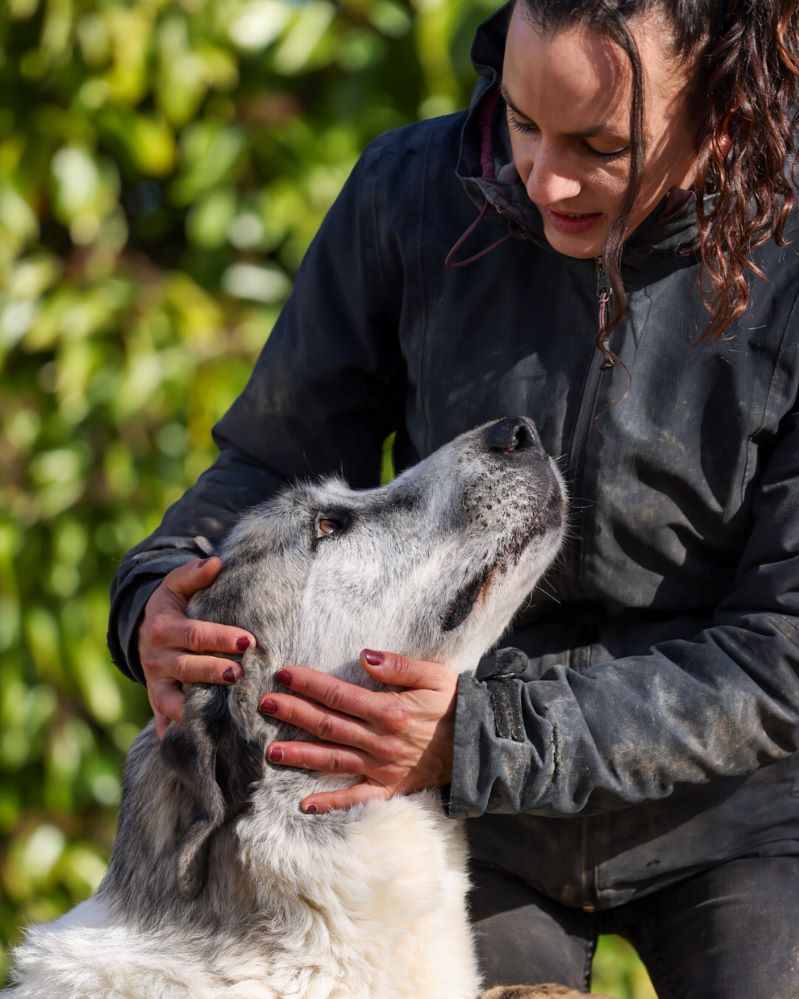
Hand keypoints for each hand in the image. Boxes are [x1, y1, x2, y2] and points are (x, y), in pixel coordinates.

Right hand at [139, 557, 255, 737]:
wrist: (142, 635)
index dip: (221, 637)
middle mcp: (156, 660)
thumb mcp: (175, 586)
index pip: (195, 634)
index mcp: (163, 629)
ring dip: (198, 707)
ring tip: (224, 710)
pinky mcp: (157, 707)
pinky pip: (167, 723)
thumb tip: (215, 562)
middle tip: (240, 674)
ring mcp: (156, 686)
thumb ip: (193, 573)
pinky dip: (181, 734)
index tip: (248, 640)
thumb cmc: (170, 608)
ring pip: (175, 700)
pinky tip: (202, 743)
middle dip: (214, 671)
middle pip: (187, 668)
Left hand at [259, 649, 457, 812]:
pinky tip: (304, 805)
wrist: (479, 743)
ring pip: (334, 760)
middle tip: (265, 704)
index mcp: (390, 711)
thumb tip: (364, 657)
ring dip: (301, 755)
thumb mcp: (434, 675)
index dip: (310, 684)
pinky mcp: (389, 789)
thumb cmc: (455, 703)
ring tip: (270, 751)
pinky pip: (355, 799)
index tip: (284, 674)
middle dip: (294, 713)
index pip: (339, 695)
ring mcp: (382, 768)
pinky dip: (330, 803)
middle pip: (328, 725)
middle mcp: (381, 741)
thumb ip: (398, 665)